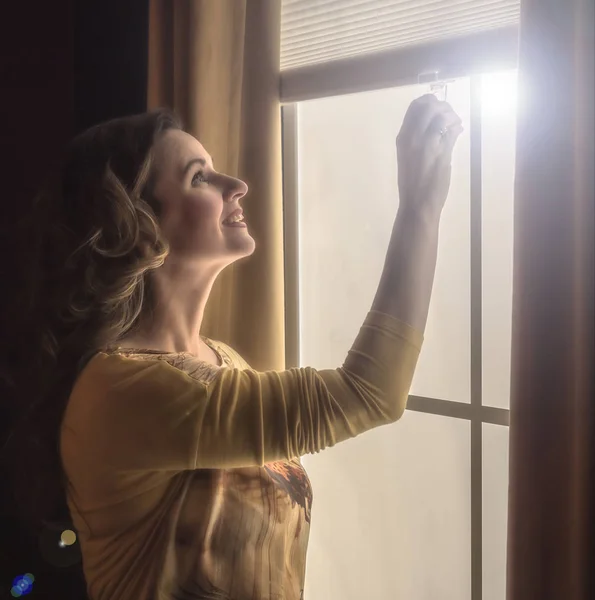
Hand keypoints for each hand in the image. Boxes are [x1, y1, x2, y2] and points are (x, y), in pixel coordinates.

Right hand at [396, 94, 462, 217]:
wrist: (417, 204)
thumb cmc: (412, 183)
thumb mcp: (407, 157)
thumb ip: (417, 140)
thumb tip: (433, 124)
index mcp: (403, 138)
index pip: (414, 107)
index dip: (429, 101)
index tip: (437, 107)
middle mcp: (413, 138)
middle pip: (429, 106)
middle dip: (443, 106)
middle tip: (449, 116)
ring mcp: (427, 145)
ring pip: (441, 115)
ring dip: (452, 116)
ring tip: (455, 124)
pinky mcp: (441, 153)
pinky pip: (451, 131)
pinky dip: (457, 127)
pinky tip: (459, 130)